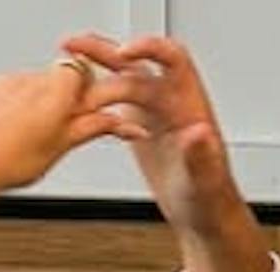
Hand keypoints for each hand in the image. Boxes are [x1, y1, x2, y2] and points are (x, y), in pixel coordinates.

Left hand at [0, 59, 127, 195]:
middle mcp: (32, 81)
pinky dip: (15, 103)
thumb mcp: (61, 147)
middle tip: (57, 128)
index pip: (82, 71)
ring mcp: (8, 81)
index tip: (84, 108)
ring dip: (38, 100)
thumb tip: (124, 124)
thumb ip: (94, 127)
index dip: (86, 89)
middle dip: (62, 97)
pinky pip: (10, 87)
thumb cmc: (11, 162)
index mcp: (56, 94)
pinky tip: (10, 126)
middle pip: (59, 76)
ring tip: (29, 132)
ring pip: (34, 82)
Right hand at [58, 33, 241, 234]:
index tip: (124, 52)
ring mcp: (153, 111)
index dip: (149, 49)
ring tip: (68, 54)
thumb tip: (199, 132)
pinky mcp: (138, 124)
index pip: (173, 60)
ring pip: (122, 76)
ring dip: (96, 63)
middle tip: (79, 46)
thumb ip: (202, 155)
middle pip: (138, 63)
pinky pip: (114, 97)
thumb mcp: (206, 180)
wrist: (203, 216)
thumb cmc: (211, 199)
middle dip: (109, 50)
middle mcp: (170, 101)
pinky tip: (73, 88)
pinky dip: (93, 88)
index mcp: (190, 105)